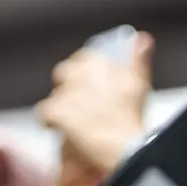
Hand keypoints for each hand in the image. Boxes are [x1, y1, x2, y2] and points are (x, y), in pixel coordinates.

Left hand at [36, 33, 155, 173]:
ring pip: (56, 95)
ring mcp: (69, 93)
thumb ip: (138, 60)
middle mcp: (83, 73)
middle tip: (76, 105)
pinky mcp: (59, 112)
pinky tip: (56, 128)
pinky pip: (44, 112)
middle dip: (67, 87)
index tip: (85, 83)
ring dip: (61, 107)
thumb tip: (142, 38)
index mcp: (102, 63)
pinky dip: (48, 121)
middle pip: (64, 73)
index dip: (81, 71)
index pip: (84, 58)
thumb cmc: (134, 118)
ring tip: (72, 122)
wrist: (127, 147)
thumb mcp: (140, 84)